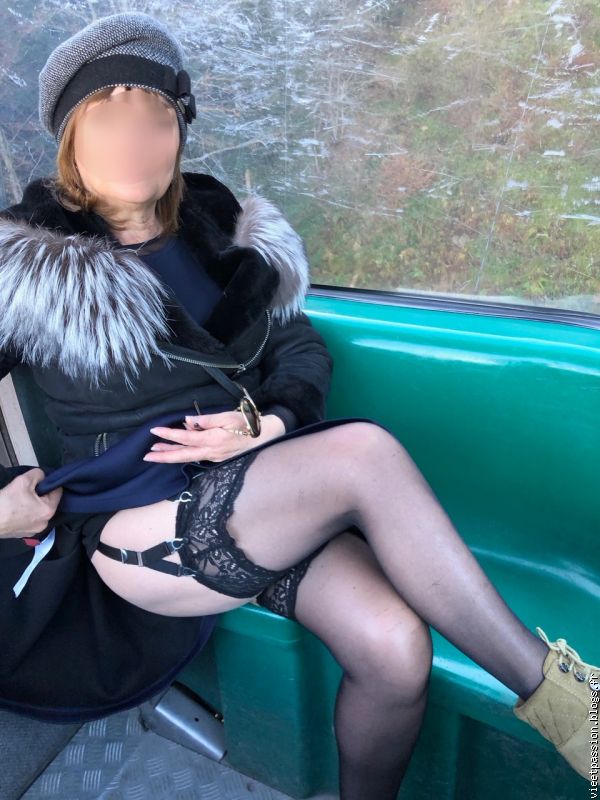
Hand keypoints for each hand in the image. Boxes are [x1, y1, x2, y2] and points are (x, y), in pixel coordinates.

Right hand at [0, 468, 62, 538]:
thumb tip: (42, 476)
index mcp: (48, 511)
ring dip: (31, 504)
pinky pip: (28, 519)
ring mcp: (33, 530)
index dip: (49, 483)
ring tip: (19, 499)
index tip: (40, 480)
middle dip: (39, 494)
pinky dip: (24, 513)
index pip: (58, 491)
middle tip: (26, 489)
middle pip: (47, 502)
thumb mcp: (24, 481)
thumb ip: (38, 474)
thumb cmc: (5, 503)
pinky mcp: (23, 533)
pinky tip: (14, 509)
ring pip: (37, 511)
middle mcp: (44, 523)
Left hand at [142, 410, 285, 464]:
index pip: (186, 437)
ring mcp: (213, 457)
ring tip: (155, 454)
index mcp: (213, 440)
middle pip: (182, 455)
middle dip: (163, 456)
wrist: (264, 437)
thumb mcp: (228, 416)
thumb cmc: (247, 424)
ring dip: (170, 456)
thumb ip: (207, 420)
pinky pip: (195, 456)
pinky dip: (183, 454)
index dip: (169, 434)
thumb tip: (188, 421)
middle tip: (146, 456)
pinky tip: (175, 451)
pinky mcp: (216, 457)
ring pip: (187, 458)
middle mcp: (211, 452)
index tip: (154, 431)